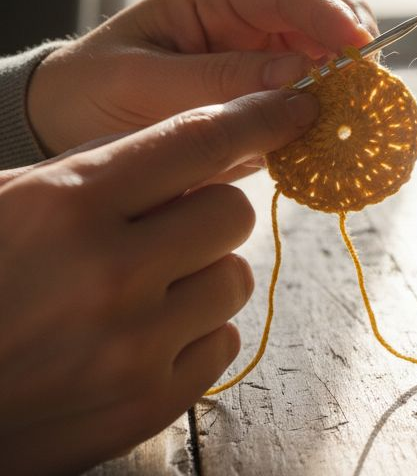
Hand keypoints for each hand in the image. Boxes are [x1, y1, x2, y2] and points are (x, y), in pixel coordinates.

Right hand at [0, 88, 318, 473]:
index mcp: (69, 204)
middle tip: (156, 232)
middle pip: (232, 212)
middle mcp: (112, 274)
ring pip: (234, 279)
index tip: (295, 107)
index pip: (200, 140)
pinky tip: (136, 337)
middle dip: (204, 214)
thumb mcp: (7, 200)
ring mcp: (136, 345)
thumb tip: (194, 146)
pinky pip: (224, 342)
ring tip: (135, 292)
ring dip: (199, 277)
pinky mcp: (151, 403)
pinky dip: (192, 335)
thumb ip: (95, 169)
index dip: (259, 117)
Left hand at [28, 0, 377, 155]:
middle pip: (328, 24)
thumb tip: (298, 76)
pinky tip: (334, 143)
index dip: (332, 15)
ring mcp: (266, 69)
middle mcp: (252, 29)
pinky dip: (333, 124)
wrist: (64, 130)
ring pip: (333, 67)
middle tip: (363, 89)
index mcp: (218, 0)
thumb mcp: (142, 82)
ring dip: (349, 90)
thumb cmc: (92, 90)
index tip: (359, 47)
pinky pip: (317, 111)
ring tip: (352, 120)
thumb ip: (217, 79)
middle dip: (352, 52)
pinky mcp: (269, 109)